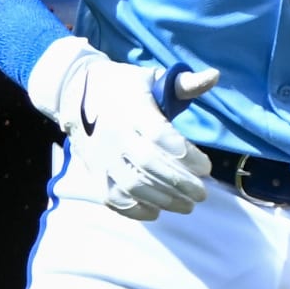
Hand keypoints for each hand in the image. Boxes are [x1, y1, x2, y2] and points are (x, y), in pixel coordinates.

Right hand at [29, 37, 219, 219]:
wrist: (74, 92)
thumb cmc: (123, 87)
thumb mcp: (151, 78)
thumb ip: (184, 83)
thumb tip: (215, 76)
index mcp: (133, 109)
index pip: (160, 136)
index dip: (186, 155)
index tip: (206, 167)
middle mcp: (115, 133)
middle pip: (148, 164)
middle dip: (179, 183)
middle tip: (202, 194)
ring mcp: (102, 155)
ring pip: (131, 185)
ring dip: (162, 200)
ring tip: (187, 205)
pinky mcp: (93, 170)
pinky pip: (111, 197)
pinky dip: (134, 209)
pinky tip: (155, 211)